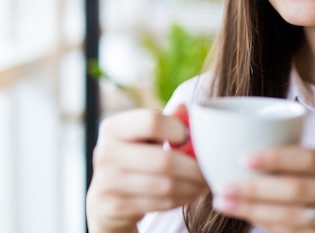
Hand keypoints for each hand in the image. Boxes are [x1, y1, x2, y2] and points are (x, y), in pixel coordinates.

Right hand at [85, 108, 207, 232]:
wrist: (105, 197)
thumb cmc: (134, 156)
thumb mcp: (144, 135)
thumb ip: (166, 121)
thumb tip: (185, 108)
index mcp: (113, 127)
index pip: (152, 122)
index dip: (178, 130)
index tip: (189, 138)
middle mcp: (105, 153)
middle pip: (164, 160)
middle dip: (194, 167)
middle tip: (209, 169)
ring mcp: (108, 182)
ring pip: (166, 185)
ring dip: (192, 185)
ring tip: (203, 182)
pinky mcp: (116, 207)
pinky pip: (161, 203)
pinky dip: (182, 199)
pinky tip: (190, 193)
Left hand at [212, 147, 314, 232]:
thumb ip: (307, 164)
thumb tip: (252, 156)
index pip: (309, 158)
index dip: (276, 157)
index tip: (244, 157)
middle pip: (296, 191)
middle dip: (255, 189)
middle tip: (223, 186)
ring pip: (292, 218)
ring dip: (254, 211)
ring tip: (225, 202)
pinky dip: (269, 226)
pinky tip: (248, 218)